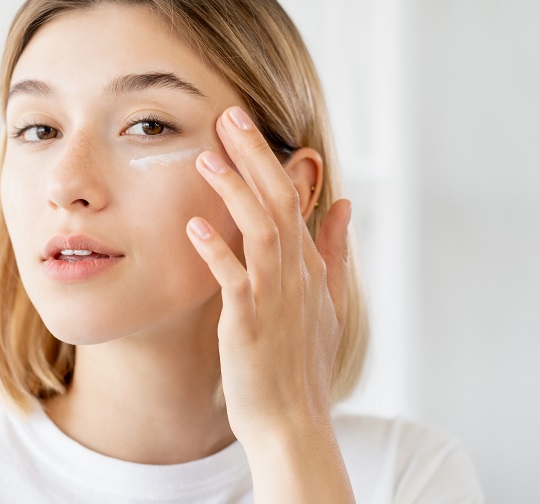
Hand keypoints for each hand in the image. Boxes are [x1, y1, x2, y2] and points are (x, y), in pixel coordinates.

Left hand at [186, 105, 351, 445]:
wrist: (293, 424)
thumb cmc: (303, 365)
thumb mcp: (330, 303)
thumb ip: (336, 251)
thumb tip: (344, 203)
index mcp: (311, 268)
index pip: (294, 200)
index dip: (269, 160)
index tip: (244, 126)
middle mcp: (297, 276)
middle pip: (280, 202)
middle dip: (254, 156)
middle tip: (229, 115)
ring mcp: (276, 300)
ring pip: (262, 231)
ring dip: (235, 191)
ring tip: (207, 156)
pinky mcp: (250, 325)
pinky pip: (235, 280)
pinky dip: (217, 251)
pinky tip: (194, 224)